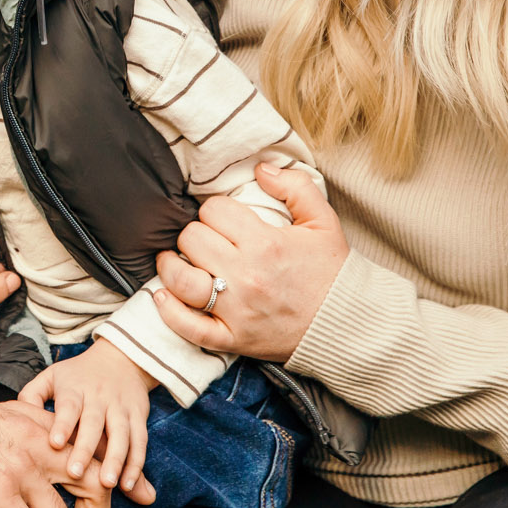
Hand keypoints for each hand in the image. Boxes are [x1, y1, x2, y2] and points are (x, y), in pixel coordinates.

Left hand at [18, 339, 155, 492]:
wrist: (121, 358)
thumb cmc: (78, 374)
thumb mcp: (52, 376)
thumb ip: (33, 395)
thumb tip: (20, 417)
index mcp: (75, 389)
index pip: (69, 406)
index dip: (63, 424)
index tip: (55, 444)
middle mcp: (99, 398)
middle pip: (94, 424)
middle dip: (86, 449)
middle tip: (75, 474)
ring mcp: (121, 407)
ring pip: (121, 434)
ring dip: (116, 460)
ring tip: (107, 484)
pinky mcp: (138, 416)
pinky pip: (140, 440)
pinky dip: (136, 463)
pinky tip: (128, 484)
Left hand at [152, 165, 349, 362]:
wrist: (345, 323)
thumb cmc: (331, 271)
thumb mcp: (324, 221)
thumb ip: (295, 187)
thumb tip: (261, 169)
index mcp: (266, 243)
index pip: (213, 211)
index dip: (216, 210)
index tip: (225, 220)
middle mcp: (246, 276)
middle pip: (192, 239)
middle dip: (196, 234)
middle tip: (208, 241)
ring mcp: (236, 310)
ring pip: (181, 279)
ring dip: (172, 266)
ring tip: (176, 260)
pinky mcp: (232, 338)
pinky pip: (188, 327)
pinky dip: (169, 311)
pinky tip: (162, 294)